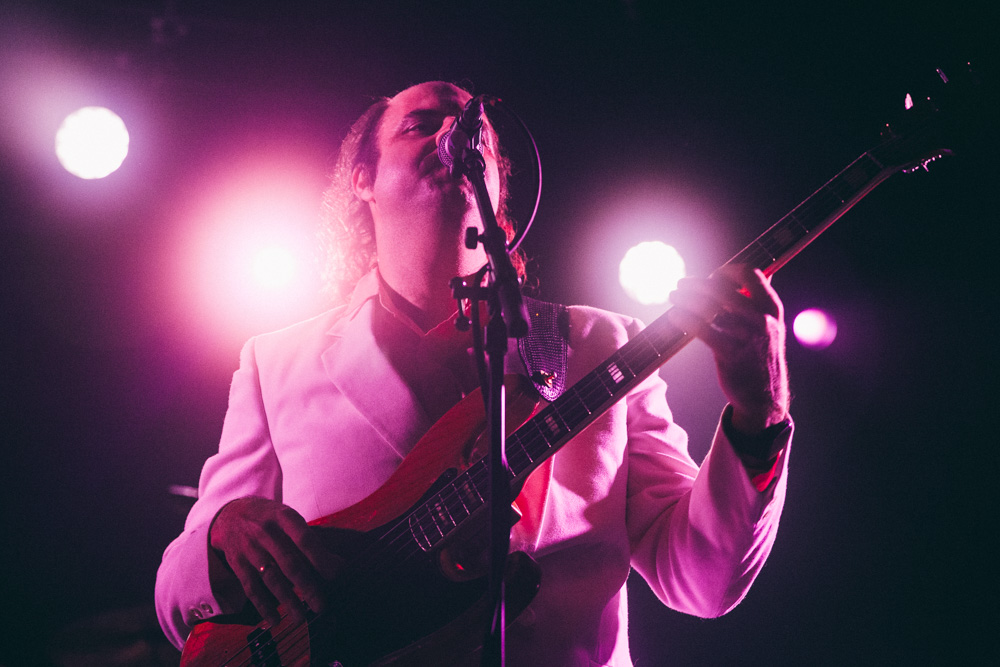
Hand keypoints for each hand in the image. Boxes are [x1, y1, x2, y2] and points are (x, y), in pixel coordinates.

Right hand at [209, 497, 341, 626]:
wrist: (230, 513)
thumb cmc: (271, 518)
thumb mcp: (289, 518)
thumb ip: (311, 540)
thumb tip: (338, 565)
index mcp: (283, 517)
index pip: (304, 539)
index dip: (320, 557)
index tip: (335, 575)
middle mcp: (265, 531)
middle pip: (289, 563)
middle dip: (307, 586)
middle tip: (321, 606)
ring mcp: (249, 547)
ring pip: (271, 578)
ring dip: (287, 600)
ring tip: (300, 618)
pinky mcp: (237, 562)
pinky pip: (251, 587)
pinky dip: (263, 605)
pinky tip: (274, 619)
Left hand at [668, 265, 789, 433]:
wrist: (765, 398)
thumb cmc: (758, 357)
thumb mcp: (767, 327)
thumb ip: (753, 303)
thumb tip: (732, 278)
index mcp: (772, 308)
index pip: (751, 274)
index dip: (727, 271)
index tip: (712, 276)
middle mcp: (763, 320)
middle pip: (724, 290)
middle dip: (698, 284)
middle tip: (681, 284)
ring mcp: (748, 337)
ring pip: (711, 308)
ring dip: (687, 299)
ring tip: (673, 297)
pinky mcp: (731, 355)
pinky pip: (703, 330)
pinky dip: (686, 319)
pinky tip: (675, 316)